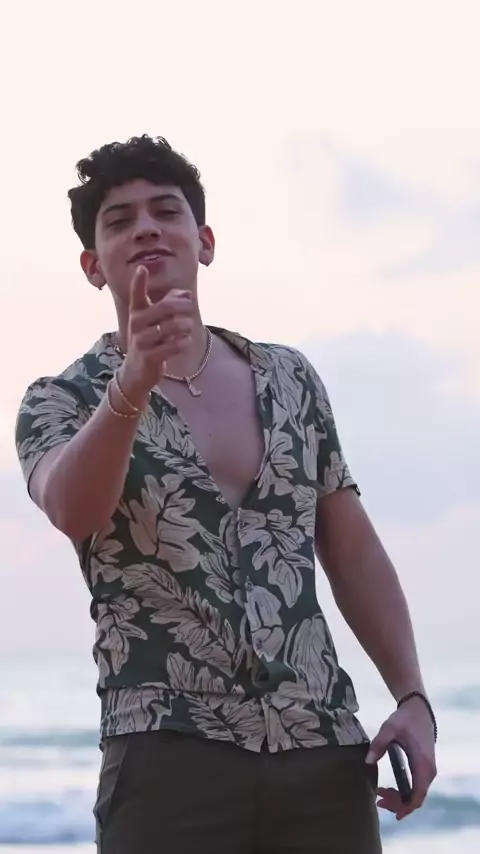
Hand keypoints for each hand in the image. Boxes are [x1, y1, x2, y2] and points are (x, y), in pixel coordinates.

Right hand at [118, 265, 193, 404]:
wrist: (137, 372)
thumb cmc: (149, 340)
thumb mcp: (155, 321)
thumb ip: (170, 304)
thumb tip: (187, 293)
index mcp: (137, 312)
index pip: (136, 294)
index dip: (139, 281)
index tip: (142, 268)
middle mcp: (136, 324)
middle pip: (165, 307)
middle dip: (183, 305)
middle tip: (191, 306)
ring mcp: (142, 341)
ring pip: (173, 326)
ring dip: (186, 325)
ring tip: (188, 327)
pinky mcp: (149, 357)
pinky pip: (174, 345)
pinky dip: (184, 342)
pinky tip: (185, 341)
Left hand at [366, 697, 436, 820]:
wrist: (418, 709)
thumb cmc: (404, 719)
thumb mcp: (390, 728)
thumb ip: (379, 744)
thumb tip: (367, 762)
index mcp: (422, 764)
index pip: (417, 795)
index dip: (405, 807)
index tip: (389, 810)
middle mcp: (429, 771)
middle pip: (416, 798)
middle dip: (397, 803)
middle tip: (378, 798)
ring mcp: (428, 770)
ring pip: (416, 794)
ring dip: (400, 798)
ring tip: (381, 793)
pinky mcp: (425, 767)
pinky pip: (417, 787)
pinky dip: (404, 792)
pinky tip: (390, 788)